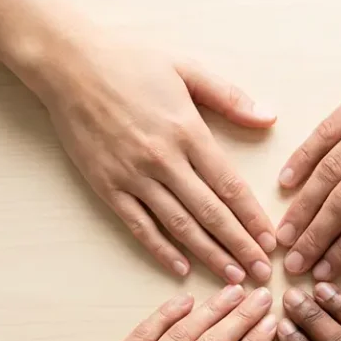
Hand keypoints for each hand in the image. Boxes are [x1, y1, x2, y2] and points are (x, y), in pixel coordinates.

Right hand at [43, 34, 278, 282]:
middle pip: (210, 212)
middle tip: (262, 273)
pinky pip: (138, 225)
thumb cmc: (129, 62)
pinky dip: (160, 249)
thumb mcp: (186, 68)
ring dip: (208, 254)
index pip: (229, 184)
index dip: (253, 216)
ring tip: (232, 278)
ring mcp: (133, 176)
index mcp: (187, 131)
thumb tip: (269, 117)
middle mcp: (163, 159)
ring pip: (179, 225)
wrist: (68, 65)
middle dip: (239, 246)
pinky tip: (180, 268)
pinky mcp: (107, 186)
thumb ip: (229, 97)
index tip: (271, 241)